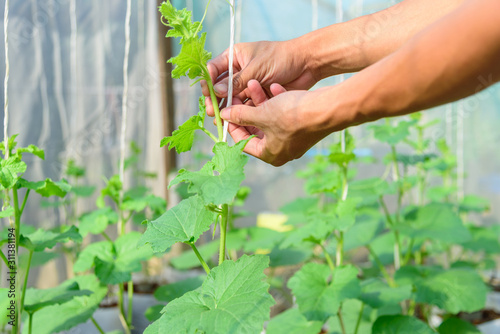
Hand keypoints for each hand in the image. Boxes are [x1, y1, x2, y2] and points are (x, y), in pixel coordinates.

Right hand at [201, 40, 317, 116]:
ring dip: (227, 109)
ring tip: (221, 120)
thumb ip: (236, 81)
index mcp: (235, 57)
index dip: (209, 82)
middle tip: (213, 112)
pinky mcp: (258, 96)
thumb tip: (217, 92)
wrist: (306, 64)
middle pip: (221, 88)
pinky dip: (241, 112)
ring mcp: (248, 84)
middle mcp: (239, 71)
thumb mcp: (256, 69)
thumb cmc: (281, 59)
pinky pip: (246, 105)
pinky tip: (235, 121)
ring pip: (233, 99)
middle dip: (216, 100)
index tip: (208, 95)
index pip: (214, 70)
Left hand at [223, 80, 334, 166]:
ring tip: (254, 83)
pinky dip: (277, 101)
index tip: (226, 110)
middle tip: (238, 94)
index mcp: (269, 155)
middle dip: (247, 108)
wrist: (327, 108)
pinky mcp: (302, 126)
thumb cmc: (294, 116)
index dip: (232, 125)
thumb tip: (223, 115)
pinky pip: (283, 114)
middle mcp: (281, 150)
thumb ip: (240, 115)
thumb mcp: (262, 113)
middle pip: (256, 128)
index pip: (243, 142)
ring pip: (269, 118)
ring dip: (261, 100)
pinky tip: (275, 86)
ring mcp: (293, 139)